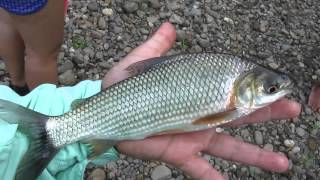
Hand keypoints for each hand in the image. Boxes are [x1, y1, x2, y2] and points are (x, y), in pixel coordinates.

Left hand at [102, 22, 300, 179]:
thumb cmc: (126, 86)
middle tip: (294, 109)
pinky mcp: (179, 151)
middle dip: (268, 113)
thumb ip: (158, 45)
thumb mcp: (143, 61)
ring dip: (255, 155)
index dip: (257, 87)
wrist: (109, 112)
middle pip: (241, 114)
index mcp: (197, 90)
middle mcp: (201, 113)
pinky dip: (213, 177)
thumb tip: (169, 26)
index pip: (233, 88)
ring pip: (229, 146)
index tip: (281, 87)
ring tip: (282, 163)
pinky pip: (198, 168)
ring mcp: (193, 135)